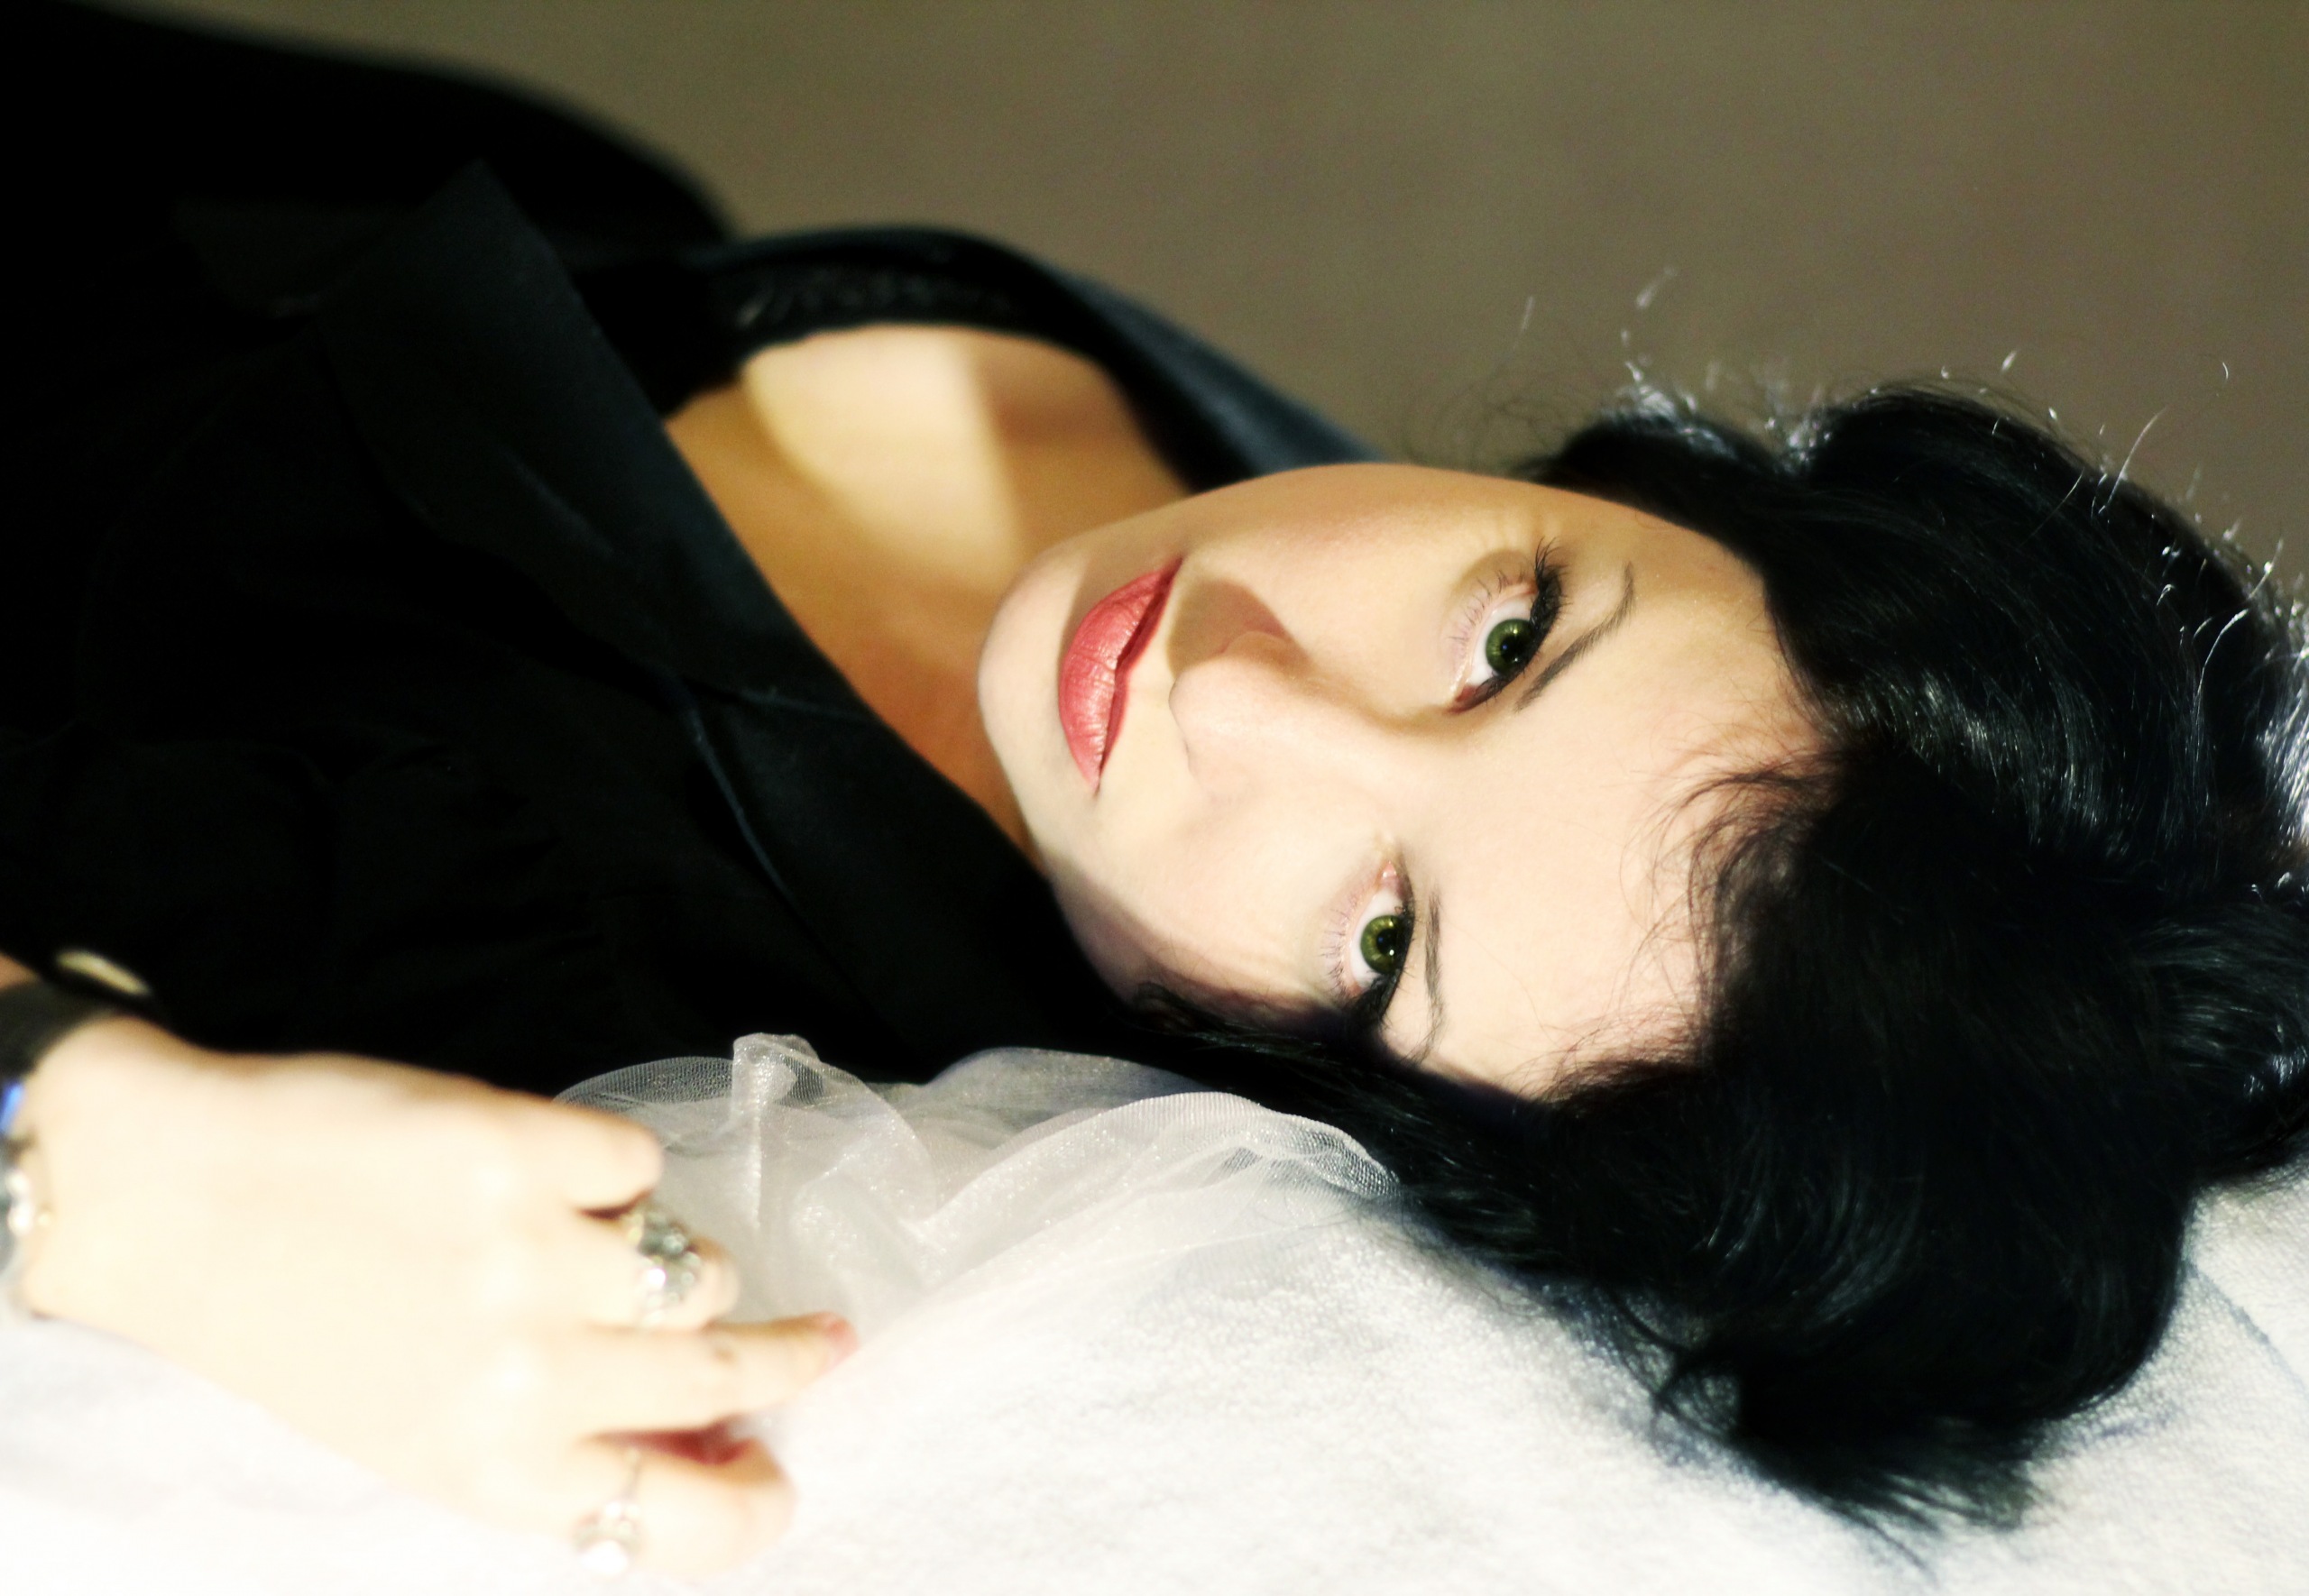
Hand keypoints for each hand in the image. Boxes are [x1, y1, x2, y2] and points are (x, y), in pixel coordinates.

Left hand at [13, 1018, 848, 1575]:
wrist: (173, 1197)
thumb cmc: (299, 1328)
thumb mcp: (423, 1435)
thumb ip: (558, 1448)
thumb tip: (708, 1435)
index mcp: (497, 1474)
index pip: (688, 1525)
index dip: (761, 1499)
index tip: (781, 1467)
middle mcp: (529, 1378)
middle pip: (731, 1376)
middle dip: (795, 1357)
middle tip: (824, 1338)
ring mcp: (533, 1259)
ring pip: (699, 1267)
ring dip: (664, 1258)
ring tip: (604, 1245)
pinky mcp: (525, 1149)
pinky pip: (639, 1165)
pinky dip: (603, 1170)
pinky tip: (534, 1176)